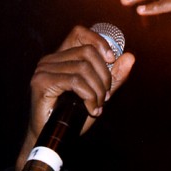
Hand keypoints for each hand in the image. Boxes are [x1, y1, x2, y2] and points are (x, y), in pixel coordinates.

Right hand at [15, 26, 134, 170]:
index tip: (111, 59)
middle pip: (87, 52)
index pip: (80, 33)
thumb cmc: (73, 117)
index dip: (99, 41)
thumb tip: (129, 56)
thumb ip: (114, 77)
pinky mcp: (41, 82)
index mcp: (62, 57)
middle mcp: (50, 59)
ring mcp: (44, 70)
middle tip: (105, 96)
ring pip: (83, 68)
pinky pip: (75, 82)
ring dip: (98, 90)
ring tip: (98, 105)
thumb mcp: (99, 94)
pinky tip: (92, 109)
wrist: (54, 138)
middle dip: (105, 75)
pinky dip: (89, 96)